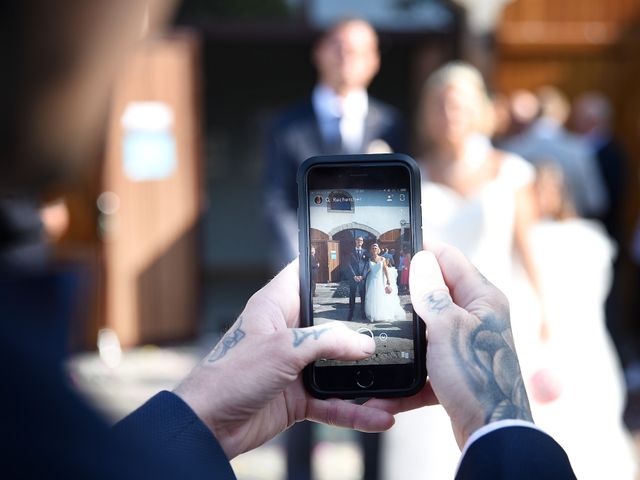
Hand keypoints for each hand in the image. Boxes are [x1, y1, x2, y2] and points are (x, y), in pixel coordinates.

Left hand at [174, 260, 393, 458]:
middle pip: (331, 323)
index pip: (305, 275)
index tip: (361, 261)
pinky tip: (376, 416)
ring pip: (337, 366)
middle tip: (392, 326)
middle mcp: (288, 332)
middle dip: (360, 328)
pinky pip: (333, 400)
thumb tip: (363, 344)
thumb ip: (326, 342)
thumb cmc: (229, 376)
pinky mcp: (298, 395)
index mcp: (275, 306)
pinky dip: (354, 410)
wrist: (208, 426)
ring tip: (392, 380)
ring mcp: (294, 365)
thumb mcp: (282, 349)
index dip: (329, 265)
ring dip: (362, 377)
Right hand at [366, 244, 531, 447]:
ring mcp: (465, 343)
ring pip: (427, 327)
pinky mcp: (454, 368)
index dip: (423, 251)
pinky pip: (426, 360)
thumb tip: (421, 260)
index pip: (449, 259)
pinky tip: (391, 379)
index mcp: (482, 298)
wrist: (489, 432)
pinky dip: (410, 368)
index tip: (395, 249)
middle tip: (379, 289)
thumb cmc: (476, 376)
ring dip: (405, 332)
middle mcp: (476, 317)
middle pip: (436, 292)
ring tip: (379, 328)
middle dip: (408, 291)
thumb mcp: (448, 328)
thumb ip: (432, 293)